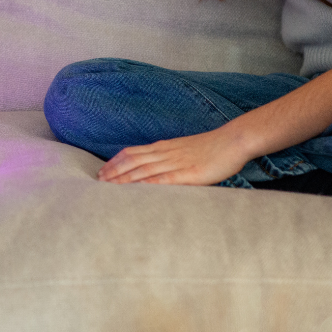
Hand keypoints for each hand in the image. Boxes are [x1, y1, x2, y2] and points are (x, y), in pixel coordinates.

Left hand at [97, 126, 250, 186]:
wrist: (234, 140)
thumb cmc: (213, 148)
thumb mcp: (186, 150)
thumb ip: (171, 157)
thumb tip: (159, 169)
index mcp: (165, 147)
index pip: (133, 152)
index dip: (115, 162)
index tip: (102, 171)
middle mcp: (166, 153)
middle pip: (133, 160)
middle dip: (113, 171)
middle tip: (97, 181)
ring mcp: (177, 162)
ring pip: (144, 169)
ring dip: (124, 178)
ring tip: (108, 186)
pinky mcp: (189, 173)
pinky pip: (164, 179)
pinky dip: (148, 184)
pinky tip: (136, 190)